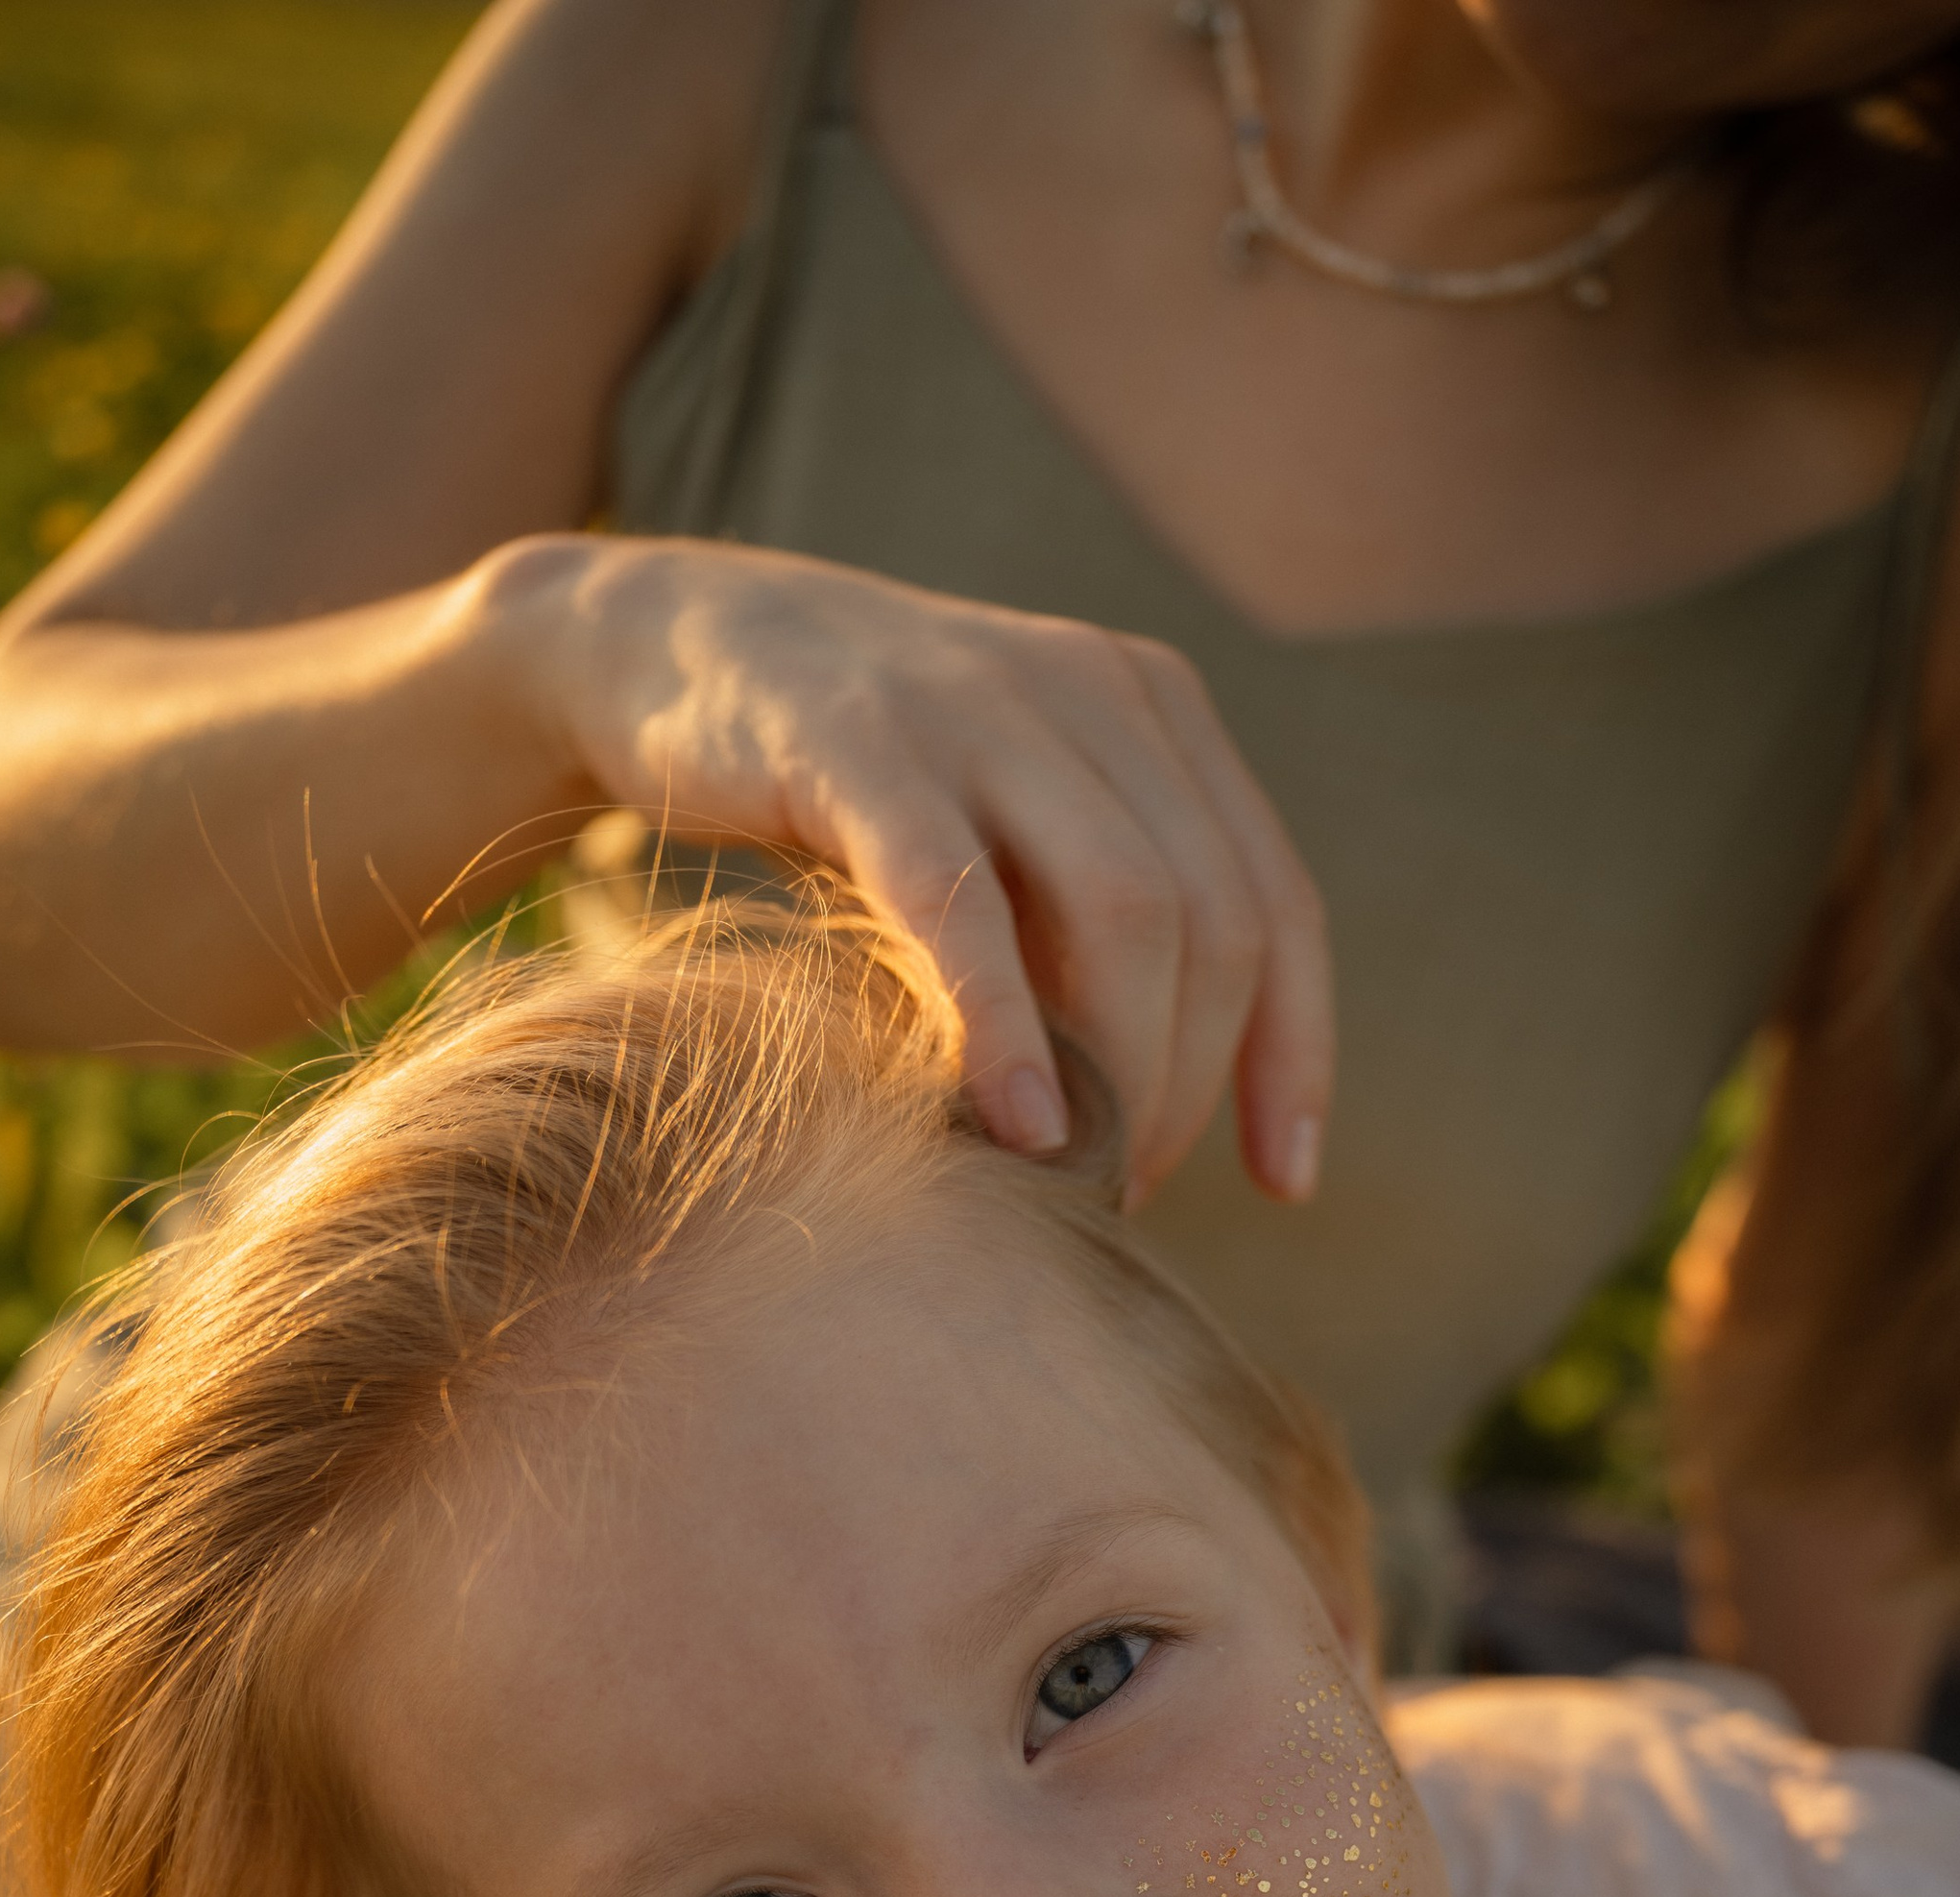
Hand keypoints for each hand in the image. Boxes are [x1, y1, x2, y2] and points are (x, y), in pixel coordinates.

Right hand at [506, 533, 1332, 1207]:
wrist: (665, 642)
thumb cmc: (852, 780)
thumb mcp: (1007, 829)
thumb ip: (1095, 924)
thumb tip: (1171, 1113)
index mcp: (1152, 710)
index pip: (1276, 900)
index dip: (1294, 1055)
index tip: (1284, 1182)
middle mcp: (1089, 690)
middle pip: (1212, 918)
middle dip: (1190, 1083)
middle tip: (1127, 1191)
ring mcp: (979, 706)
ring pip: (1124, 905)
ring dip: (1121, 1068)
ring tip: (1081, 1179)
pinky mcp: (860, 743)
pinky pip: (960, 900)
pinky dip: (1003, 1022)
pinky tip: (1013, 1126)